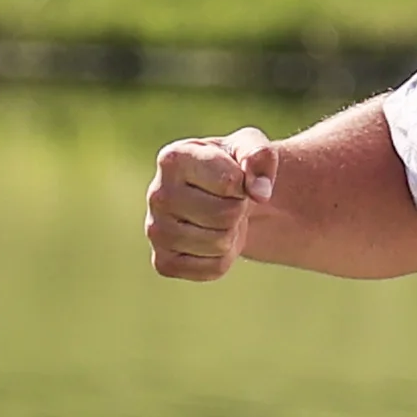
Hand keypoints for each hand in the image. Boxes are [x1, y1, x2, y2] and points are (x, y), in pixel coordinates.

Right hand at [145, 127, 277, 280]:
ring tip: (218, 218)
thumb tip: (260, 191)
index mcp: (173, 158)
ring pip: (220, 244)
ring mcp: (156, 231)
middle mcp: (157, 195)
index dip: (244, 183)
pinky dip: (223, 258)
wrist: (220, 198)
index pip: (231, 182)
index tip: (234, 178)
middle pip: (226, 215)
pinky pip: (213, 269)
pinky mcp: (163, 262)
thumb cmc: (233, 167)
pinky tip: (210, 239)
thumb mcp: (250, 147)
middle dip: (238, 209)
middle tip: (227, 201)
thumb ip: (259, 155)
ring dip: (231, 233)